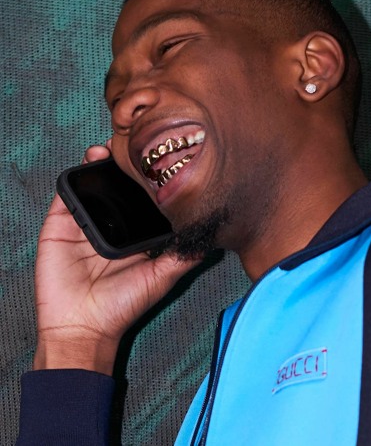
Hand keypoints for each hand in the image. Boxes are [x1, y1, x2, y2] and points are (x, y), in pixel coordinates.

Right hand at [33, 145, 197, 374]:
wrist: (82, 326)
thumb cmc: (124, 304)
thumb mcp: (161, 277)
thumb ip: (184, 256)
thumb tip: (210, 237)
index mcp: (132, 233)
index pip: (142, 199)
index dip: (149, 179)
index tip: (162, 158)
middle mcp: (110, 223)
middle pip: (117, 185)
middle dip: (126, 164)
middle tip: (138, 144)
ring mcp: (84, 221)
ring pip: (93, 183)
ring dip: (102, 161)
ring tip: (115, 146)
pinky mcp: (60, 224)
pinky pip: (66, 194)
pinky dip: (76, 175)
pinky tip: (91, 159)